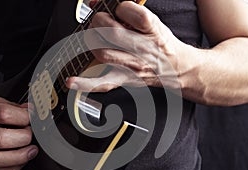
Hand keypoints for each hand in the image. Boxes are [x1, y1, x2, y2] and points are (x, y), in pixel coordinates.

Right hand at [0, 97, 37, 169]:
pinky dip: (12, 168)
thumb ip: (12, 106)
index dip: (23, 117)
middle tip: (31, 135)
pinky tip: (21, 160)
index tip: (32, 118)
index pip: (4, 114)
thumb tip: (32, 111)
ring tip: (31, 151)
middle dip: (24, 137)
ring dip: (20, 156)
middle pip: (1, 139)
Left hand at [67, 1, 187, 91]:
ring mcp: (132, 66)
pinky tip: (72, 81)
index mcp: (152, 31)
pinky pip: (102, 83)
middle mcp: (142, 49)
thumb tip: (106, 4)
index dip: (121, 7)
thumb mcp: (154, 22)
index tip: (119, 8)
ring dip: (91, 41)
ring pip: (103, 53)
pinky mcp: (124, 79)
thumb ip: (132, 12)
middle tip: (99, 20)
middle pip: (113, 33)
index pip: (134, 13)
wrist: (176, 68)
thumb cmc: (162, 44)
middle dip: (99, 21)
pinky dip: (85, 83)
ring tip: (94, 37)